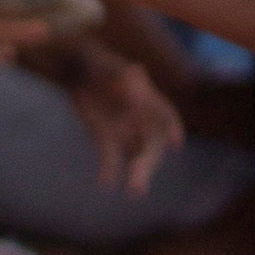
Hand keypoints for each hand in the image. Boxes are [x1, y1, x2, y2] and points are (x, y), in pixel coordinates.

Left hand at [64, 45, 183, 195]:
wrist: (78, 71)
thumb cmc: (98, 63)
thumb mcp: (107, 67)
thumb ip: (122, 77)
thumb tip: (136, 90)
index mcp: (148, 99)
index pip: (166, 116)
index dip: (172, 128)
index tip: (175, 143)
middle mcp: (141, 119)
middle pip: (152, 144)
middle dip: (149, 163)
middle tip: (141, 181)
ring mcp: (125, 130)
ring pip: (136, 155)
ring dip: (137, 173)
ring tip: (136, 191)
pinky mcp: (106, 138)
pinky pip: (110, 156)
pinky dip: (109, 169)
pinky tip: (106, 183)